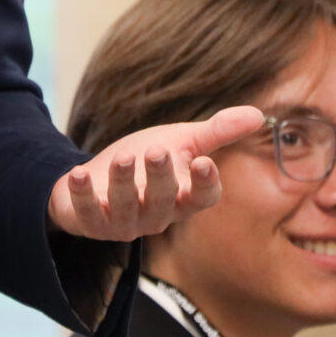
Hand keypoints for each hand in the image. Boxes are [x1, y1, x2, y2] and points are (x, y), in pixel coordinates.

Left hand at [47, 105, 266, 240]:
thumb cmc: (145, 160)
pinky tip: (78, 174)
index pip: (201, 199)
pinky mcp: (90, 222)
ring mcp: (122, 222)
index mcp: (182, 197)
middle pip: (163, 202)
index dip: (205, 185)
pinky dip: (83, 195)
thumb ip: (215, 133)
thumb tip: (258, 114)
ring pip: (127, 209)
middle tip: (157, 150)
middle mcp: (155, 215)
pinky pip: (87, 214)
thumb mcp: (180, 142)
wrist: (97, 176)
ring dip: (124, 183)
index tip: (205, 163)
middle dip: (160, 178)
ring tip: (122, 158)